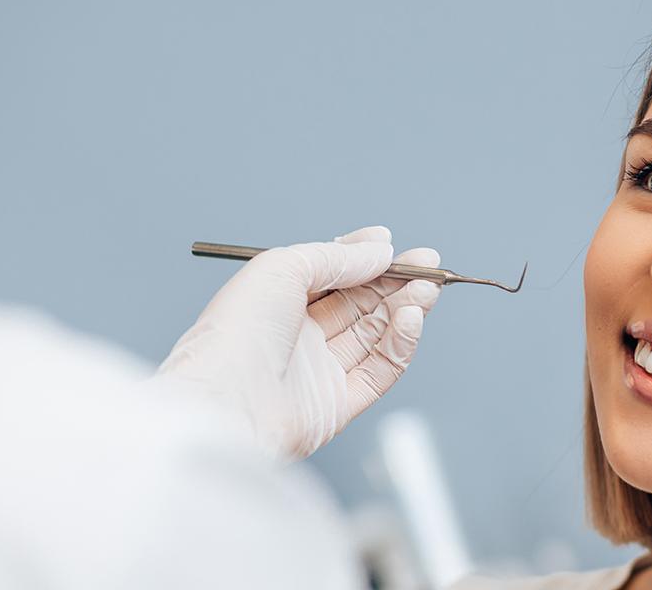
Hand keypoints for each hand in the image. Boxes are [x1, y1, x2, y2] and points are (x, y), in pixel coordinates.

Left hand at [154, 226, 441, 457]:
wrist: (222, 405)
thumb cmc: (234, 335)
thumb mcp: (282, 268)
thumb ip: (336, 257)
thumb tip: (380, 249)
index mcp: (276, 302)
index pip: (332, 276)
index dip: (365, 260)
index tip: (394, 246)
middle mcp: (298, 336)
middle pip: (359, 304)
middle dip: (396, 282)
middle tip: (429, 265)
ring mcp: (318, 371)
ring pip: (375, 334)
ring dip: (405, 308)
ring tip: (428, 289)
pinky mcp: (338, 405)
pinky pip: (380, 371)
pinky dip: (401, 343)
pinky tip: (411, 319)